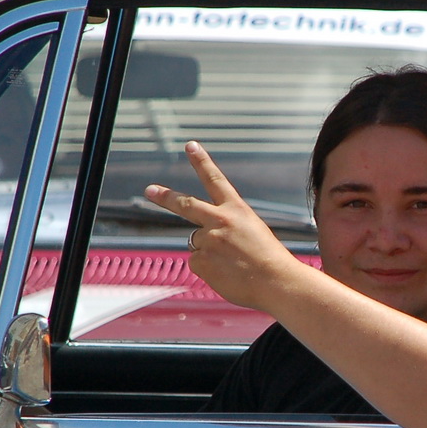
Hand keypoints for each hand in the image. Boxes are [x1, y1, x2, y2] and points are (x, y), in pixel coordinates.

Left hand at [144, 141, 302, 310]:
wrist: (276, 282)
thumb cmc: (270, 260)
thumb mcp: (253, 232)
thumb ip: (226, 230)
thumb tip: (202, 245)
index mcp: (237, 210)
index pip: (215, 180)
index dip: (201, 161)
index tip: (190, 145)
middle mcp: (219, 221)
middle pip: (186, 205)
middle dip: (166, 197)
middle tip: (150, 190)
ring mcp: (208, 240)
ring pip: (197, 243)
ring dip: (210, 253)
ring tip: (234, 264)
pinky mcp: (200, 261)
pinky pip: (198, 264)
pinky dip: (210, 270)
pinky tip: (228, 274)